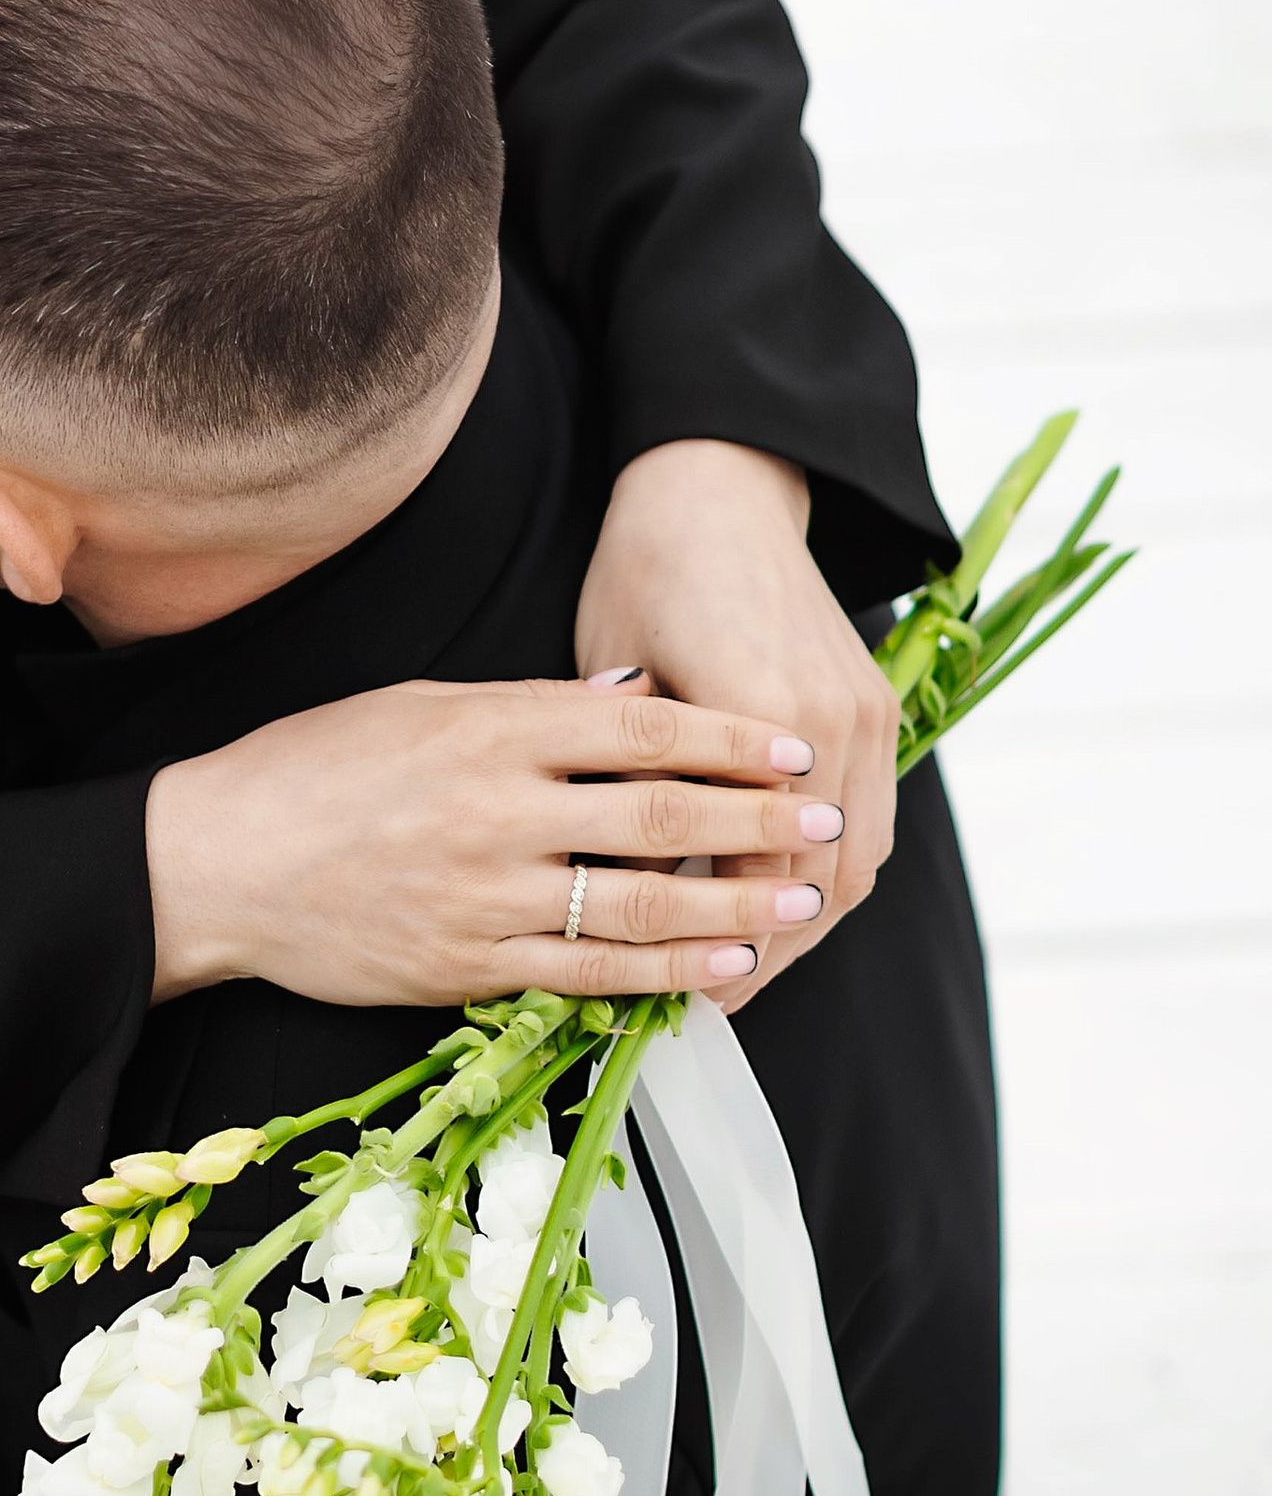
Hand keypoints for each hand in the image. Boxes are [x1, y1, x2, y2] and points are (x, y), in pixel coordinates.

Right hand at [147, 676, 836, 1011]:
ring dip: (731, 907)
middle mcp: (495, 810)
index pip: (638, 728)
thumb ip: (530, 707)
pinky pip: (587, 975)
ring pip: (639, 906)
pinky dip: (663, 975)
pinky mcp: (466, 967)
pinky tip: (721, 969)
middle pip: (659, 816)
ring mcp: (483, 896)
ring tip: (797, 903)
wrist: (216, 865)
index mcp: (487, 729)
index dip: (727, 738)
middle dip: (756, 820)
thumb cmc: (312, 770)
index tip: (790, 745)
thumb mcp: (418, 705)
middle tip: (824, 821)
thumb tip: (636, 696)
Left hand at [573, 438, 898, 1007]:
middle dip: (771, 954)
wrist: (716, 493)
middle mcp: (832, 726)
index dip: (724, 949)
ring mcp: (868, 716)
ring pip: (860, 862)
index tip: (679, 998)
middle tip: (715, 1003)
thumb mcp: (617, 692)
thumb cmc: (643, 580)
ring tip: (749, 964)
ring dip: (810, 919)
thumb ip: (639, 793)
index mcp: (763, 721)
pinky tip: (786, 898)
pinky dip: (837, 869)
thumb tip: (628, 903)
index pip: (760, 878)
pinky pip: (876, 818)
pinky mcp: (879, 706)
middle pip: (821, 887)